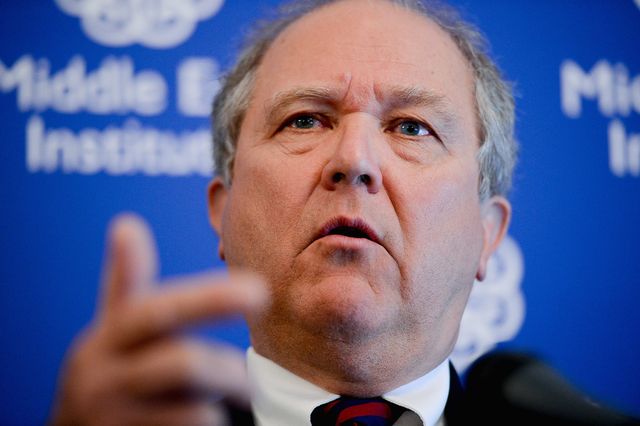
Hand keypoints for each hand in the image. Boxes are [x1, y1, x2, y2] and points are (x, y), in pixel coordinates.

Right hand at [50, 214, 266, 425]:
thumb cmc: (110, 371)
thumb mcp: (113, 329)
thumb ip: (126, 281)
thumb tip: (126, 223)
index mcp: (110, 335)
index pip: (155, 310)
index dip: (205, 299)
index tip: (255, 289)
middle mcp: (105, 375)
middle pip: (184, 365)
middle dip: (228, 370)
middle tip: (251, 379)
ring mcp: (113, 415)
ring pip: (194, 411)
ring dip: (218, 405)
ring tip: (225, 398)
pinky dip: (206, 423)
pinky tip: (201, 417)